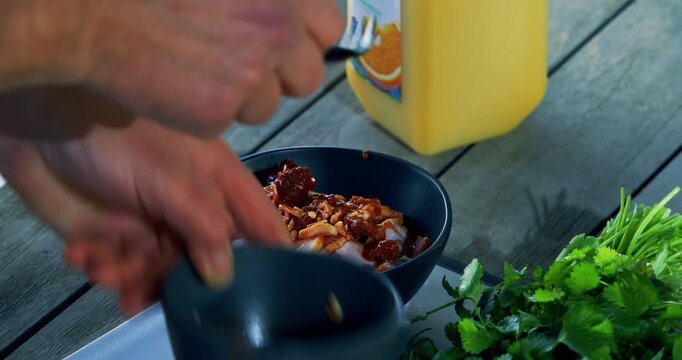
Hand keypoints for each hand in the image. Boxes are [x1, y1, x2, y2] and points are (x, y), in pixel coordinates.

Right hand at [0, 0, 343, 134]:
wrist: (93, 12)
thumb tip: (292, 14)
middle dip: (278, 76)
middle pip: (308, 76)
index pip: (329, 30)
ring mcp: (255, 67)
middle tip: (236, 59)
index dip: (303, 40)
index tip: (280, 42)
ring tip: (197, 64)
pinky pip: (231, 121)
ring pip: (269, 105)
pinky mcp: (224, 105)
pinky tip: (177, 81)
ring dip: (241, 95)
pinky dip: (208, 111)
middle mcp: (280, 24)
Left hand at [0, 87, 289, 311]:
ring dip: (135, 279)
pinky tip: (85, 257)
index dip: (269, 251)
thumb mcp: (170, 179)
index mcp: (217, 182)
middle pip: (205, 258)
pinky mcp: (112, 233)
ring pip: (159, 270)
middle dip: (184, 280)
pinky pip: (118, 267)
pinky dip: (102, 269)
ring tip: (108, 271)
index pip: (256, 220)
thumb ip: (202, 226)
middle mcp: (190, 206)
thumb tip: (224, 277)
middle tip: (161, 291)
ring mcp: (152, 220)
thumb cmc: (118, 137)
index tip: (272, 284)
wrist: (42, 120)